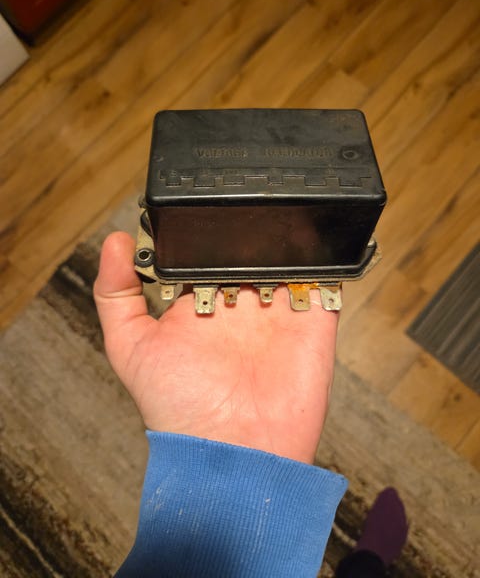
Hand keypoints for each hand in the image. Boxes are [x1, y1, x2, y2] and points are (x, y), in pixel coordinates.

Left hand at [94, 232, 337, 463]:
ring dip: (281, 238)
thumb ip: (116, 294)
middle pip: (246, 248)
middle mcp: (239, 302)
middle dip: (245, 227)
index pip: (203, 253)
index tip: (196, 208)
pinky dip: (321, 260)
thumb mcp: (131, 348)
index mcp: (200, 302)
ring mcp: (277, 309)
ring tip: (273, 215)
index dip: (200, 231)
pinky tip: (308, 242)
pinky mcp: (312, 320)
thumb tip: (116, 241)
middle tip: (242, 203)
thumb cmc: (179, 408)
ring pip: (283, 256)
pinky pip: (322, 280)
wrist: (236, 452)